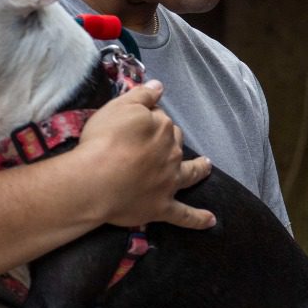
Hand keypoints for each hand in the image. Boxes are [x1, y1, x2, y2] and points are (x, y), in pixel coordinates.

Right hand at [75, 82, 214, 229]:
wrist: (96, 180)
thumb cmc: (103, 140)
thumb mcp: (119, 107)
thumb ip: (142, 95)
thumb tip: (160, 86)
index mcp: (162, 128)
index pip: (160, 118)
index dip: (148, 119)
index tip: (135, 123)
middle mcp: (171, 153)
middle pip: (174, 142)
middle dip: (169, 140)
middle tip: (154, 142)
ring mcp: (169, 182)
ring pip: (190, 173)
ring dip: (200, 169)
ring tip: (207, 166)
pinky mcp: (162, 207)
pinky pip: (184, 215)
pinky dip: (198, 219)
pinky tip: (211, 221)